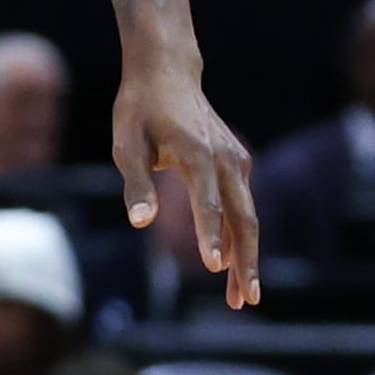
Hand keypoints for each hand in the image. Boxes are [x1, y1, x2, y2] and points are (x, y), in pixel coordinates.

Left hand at [114, 50, 258, 309]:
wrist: (168, 73)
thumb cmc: (140, 109)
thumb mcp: (126, 143)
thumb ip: (136, 183)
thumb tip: (140, 221)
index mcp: (198, 153)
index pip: (208, 202)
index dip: (210, 235)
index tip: (213, 267)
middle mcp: (226, 158)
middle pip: (243, 217)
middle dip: (245, 262)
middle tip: (245, 300)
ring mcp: (237, 161)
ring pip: (248, 217)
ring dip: (247, 257)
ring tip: (241, 298)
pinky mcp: (238, 165)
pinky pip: (243, 207)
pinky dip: (241, 238)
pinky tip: (232, 267)